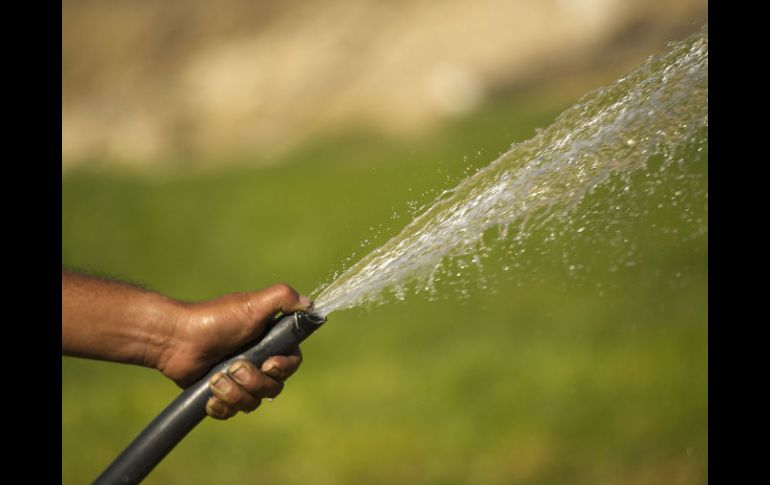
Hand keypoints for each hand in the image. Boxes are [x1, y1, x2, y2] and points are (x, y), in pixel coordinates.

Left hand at [158, 284, 312, 418]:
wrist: (176, 339)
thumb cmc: (216, 319)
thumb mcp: (252, 304)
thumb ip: (283, 298)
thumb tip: (310, 304)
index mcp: (270, 341)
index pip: (292, 363)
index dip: (283, 368)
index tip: (267, 363)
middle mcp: (258, 362)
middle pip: (274, 387)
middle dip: (252, 380)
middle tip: (233, 366)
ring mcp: (240, 380)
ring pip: (253, 403)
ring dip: (233, 392)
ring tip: (215, 378)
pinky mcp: (221, 394)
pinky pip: (232, 412)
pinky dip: (220, 406)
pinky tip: (209, 394)